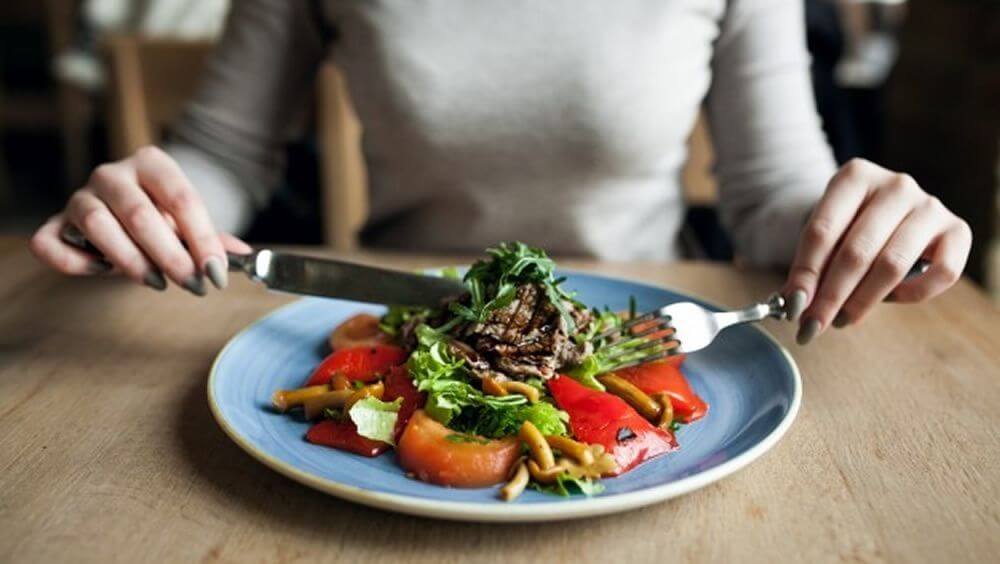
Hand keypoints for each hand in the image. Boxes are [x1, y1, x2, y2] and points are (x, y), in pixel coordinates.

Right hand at [29, 146, 251, 294]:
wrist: (126, 206)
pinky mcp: (56, 223)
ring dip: (129, 260)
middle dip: (171, 256)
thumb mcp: (191, 222)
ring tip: (157, 283)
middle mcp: (112, 174)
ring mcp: (80, 197)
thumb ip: (214, 239)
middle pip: (140, 214)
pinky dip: (74, 261)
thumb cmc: (163, 215)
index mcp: (152, 164)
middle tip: (193, 285)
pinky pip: (50, 242)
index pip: (181, 199)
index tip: (217, 273)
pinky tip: (102, 271)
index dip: (202, 239)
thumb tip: (244, 256)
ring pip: (96, 223)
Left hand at [783, 158, 971, 343]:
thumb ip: (810, 266)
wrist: (889, 210)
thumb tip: (793, 303)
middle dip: (830, 296)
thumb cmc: (849, 226)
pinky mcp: (958, 230)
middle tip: (812, 326)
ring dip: (862, 301)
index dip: (805, 274)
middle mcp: (896, 185)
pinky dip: (911, 294)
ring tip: (842, 319)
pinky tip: (890, 298)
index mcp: (855, 175)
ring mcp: (930, 205)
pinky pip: (940, 273)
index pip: (822, 231)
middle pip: (856, 251)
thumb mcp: (825, 235)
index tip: (792, 307)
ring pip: (892, 265)